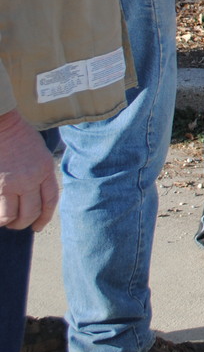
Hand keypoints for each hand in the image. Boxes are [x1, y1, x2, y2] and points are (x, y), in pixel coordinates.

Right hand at [0, 110, 57, 230]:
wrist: (2, 125)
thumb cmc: (18, 136)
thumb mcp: (39, 153)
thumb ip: (39, 172)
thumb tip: (34, 195)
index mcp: (45, 169)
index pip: (50, 200)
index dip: (44, 217)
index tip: (38, 226)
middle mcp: (30, 178)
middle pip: (31, 212)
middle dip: (24, 223)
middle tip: (17, 224)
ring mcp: (11, 182)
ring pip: (11, 215)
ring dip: (8, 222)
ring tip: (4, 221)